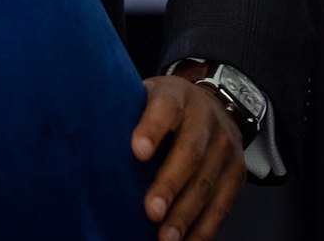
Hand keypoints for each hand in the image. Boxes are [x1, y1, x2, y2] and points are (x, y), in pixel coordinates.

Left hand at [131, 74, 244, 240]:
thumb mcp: (145, 96)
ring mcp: (225, 147)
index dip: (151, 129)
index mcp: (176, 97)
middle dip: (169, 185)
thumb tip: (87, 139)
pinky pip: (222, 205)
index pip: (165, 109)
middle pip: (190, 153)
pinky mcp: (236, 173)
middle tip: (150, 211)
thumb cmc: (166, 107)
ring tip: (166, 238)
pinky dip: (204, 228)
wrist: (215, 104)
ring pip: (207, 184)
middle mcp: (205, 120)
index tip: (137, 152)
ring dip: (186, 215)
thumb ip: (125, 113)